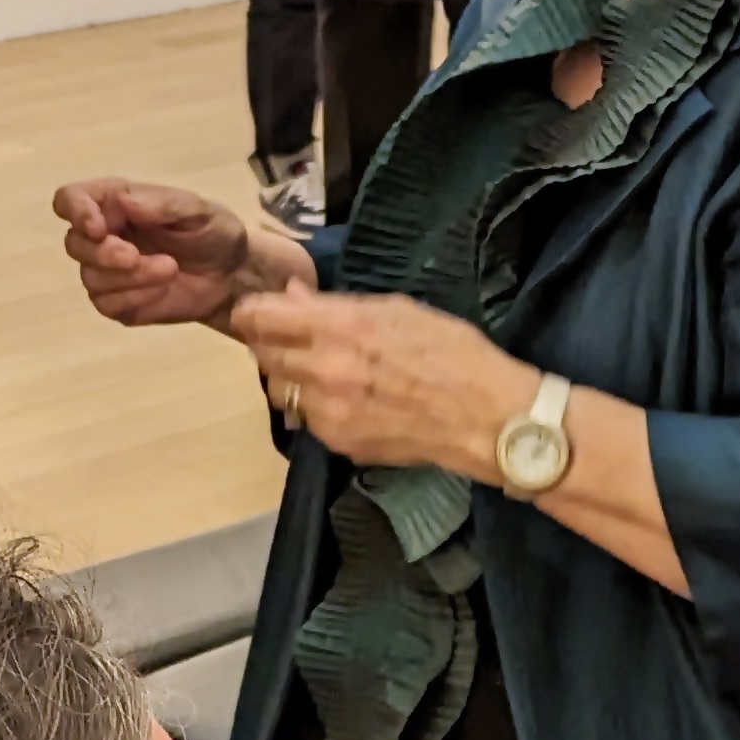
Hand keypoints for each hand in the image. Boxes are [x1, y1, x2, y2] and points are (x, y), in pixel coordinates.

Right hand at [55, 177, 302, 328]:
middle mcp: (103, 235)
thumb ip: (160, 203)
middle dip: (106, 254)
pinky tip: (162, 290)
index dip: (75, 211)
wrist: (231, 274)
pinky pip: (107, 305)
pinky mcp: (117, 303)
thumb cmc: (212, 231)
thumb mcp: (197, 210)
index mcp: (114, 202)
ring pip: (90, 278)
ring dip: (130, 279)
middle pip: (75, 244)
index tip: (98, 228)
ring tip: (169, 270)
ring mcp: (106, 272)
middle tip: (137, 257)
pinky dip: (135, 299)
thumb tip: (121, 200)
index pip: (69, 200)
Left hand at [229, 286, 532, 474]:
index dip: (252, 312)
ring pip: (279, 391)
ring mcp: (327, 412)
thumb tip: (292, 296)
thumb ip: (336, 305)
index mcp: (338, 328)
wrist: (486, 419)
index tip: (257, 312)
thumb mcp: (397, 311)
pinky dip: (314, 406)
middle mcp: (322, 370)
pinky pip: (306, 419)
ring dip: (288, 377)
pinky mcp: (338, 443)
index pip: (260, 318)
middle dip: (269, 343)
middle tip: (289, 338)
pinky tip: (344, 399)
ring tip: (317, 370)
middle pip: (263, 355)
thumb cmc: (452, 352)